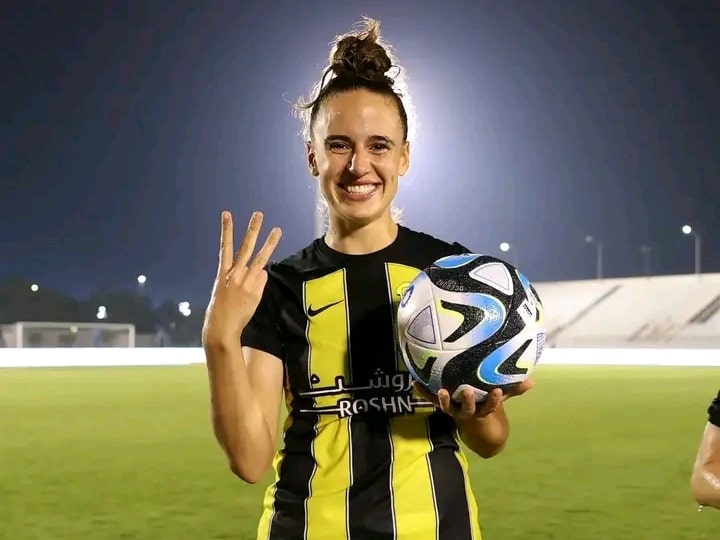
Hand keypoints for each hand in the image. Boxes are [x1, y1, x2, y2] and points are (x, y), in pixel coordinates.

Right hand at [202, 211, 281, 347]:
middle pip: (246, 246)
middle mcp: (234, 274)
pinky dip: (261, 282)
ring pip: (260, 259)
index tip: (227, 214)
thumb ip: (242, 278)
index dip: (226, 229)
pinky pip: (262, 280)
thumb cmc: (221, 311)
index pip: (225, 246)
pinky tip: (253, 291)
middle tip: (259, 214)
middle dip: (252, 230)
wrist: (221, 328)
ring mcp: (246, 282)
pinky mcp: (255, 291)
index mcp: (223, 273)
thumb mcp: (225, 290)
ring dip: (270, 243)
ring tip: (277, 230)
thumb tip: (261, 271)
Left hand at [412, 379, 533, 422]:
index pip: (490, 407)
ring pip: (448, 408)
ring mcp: (454, 410)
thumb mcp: (501, 399)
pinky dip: (423, 391)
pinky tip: (414, 381)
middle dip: (467, 401)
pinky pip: (431, 400)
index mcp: (483, 410)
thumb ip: (513, 389)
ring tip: (441, 391)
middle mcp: (467, 412)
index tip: (498, 392)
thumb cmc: (488, 406)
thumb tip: (532, 380)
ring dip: (444, 400)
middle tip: (467, 391)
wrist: (475, 430)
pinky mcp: (443, 405)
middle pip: (467, 409)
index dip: (494, 401)